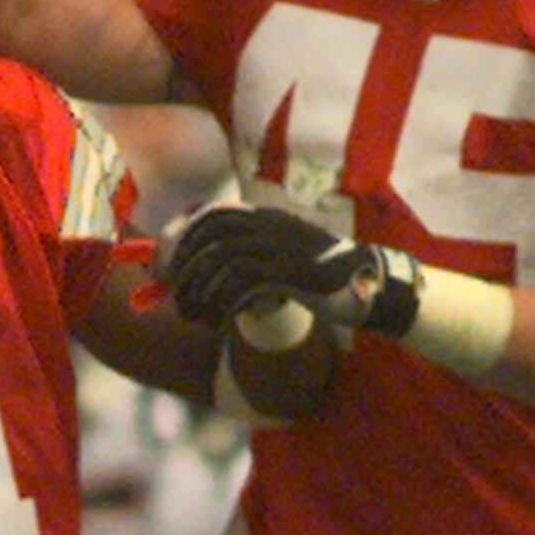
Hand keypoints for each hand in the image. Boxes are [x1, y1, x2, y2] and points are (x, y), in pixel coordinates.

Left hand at [153, 205, 422, 335]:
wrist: (363, 282)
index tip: (170, 265)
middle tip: (175, 294)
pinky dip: (225, 300)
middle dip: (185, 267)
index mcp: (267, 218)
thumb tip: (204, 272)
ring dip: (200, 289)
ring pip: (222, 261)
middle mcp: (270, 226)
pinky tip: (220, 318)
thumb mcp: (281, 257)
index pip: (214, 216)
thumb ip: (248, 257)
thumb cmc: (318, 276)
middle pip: (211, 238)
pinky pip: (243, 282)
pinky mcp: (289, 271)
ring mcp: (280, 246)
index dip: (185, 239)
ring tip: (193, 313)